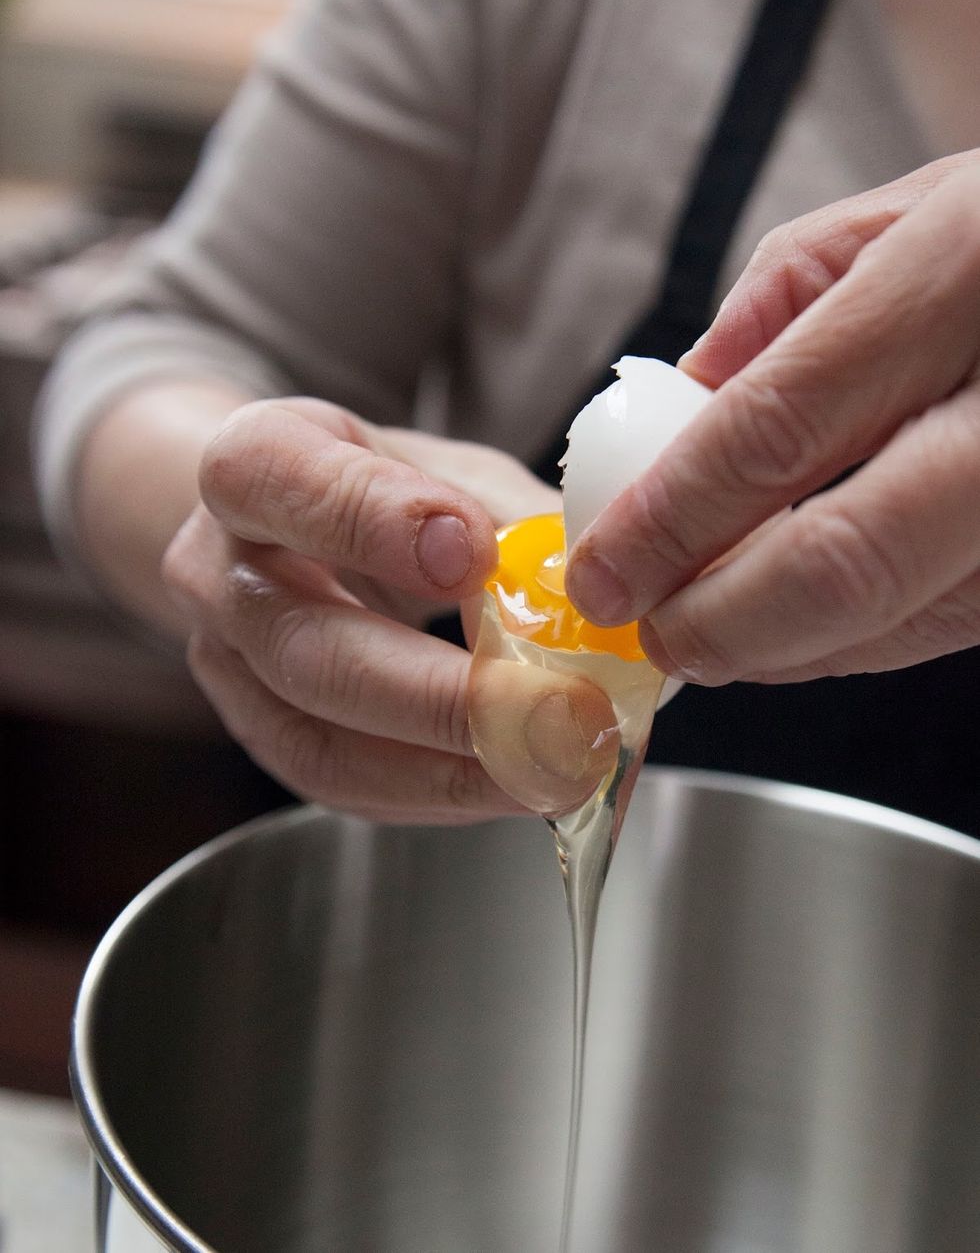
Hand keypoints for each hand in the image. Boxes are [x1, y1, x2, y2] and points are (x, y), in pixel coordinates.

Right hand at [163, 396, 591, 821]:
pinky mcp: (259, 732)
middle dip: (437, 695)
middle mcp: (215, 566)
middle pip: (301, 644)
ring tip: (549, 770)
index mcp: (253, 463)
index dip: (368, 519)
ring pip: (314, 738)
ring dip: (444, 769)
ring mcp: (227, 663)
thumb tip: (586, 595)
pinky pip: (337, 782)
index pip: (267, 477)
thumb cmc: (383, 491)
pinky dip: (433, 793)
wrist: (296, 535)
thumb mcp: (445, 466)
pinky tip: (511, 783)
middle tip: (550, 711)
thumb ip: (508, 515)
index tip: (471, 554)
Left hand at [565, 153, 979, 684]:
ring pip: (903, 616)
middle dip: (718, 621)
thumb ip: (778, 307)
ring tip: (708, 632)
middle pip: (844, 558)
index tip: (601, 574)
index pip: (777, 426)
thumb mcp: (901, 216)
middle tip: (652, 635)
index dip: (669, 521)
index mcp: (965, 272)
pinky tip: (796, 621)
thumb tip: (679, 411)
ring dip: (781, 647)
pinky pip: (949, 622)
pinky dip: (855, 638)